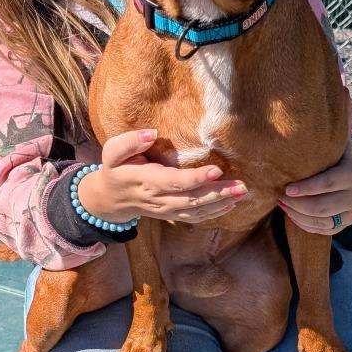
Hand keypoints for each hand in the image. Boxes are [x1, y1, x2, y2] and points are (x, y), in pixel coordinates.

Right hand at [77, 128, 247, 223]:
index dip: (195, 179)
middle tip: (243, 186)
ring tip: (242, 192)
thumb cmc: (115, 169)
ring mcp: (165, 210)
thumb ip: (130, 142)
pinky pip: (194, 218)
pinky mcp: (171, 215)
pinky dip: (213, 213)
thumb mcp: (112, 152)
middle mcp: (158, 199)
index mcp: (145, 181)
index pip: (174, 182)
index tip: (216, 170)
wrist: (109, 199)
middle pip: (191, 200)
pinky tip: (230, 204)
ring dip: (221, 203)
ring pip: (196, 211)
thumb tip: (153, 133)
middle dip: (218, 193)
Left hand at [279, 140, 351, 234]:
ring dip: (298, 215)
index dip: (306, 188)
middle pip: (323, 207)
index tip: (287, 188)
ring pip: (322, 221)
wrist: (351, 176)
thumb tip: (302, 120)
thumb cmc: (332, 157)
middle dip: (298, 204)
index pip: (327, 183)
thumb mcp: (333, 146)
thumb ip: (322, 136)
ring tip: (283, 205)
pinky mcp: (345, 224)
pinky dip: (304, 224)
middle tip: (280, 197)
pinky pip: (323, 230)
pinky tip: (292, 214)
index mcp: (350, 173)